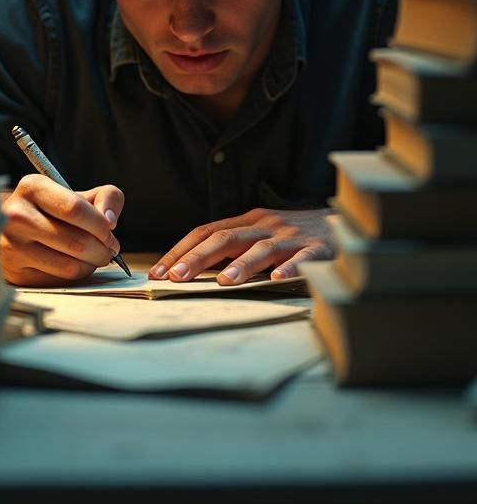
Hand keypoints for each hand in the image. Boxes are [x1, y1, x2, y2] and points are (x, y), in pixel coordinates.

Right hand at [0, 174, 124, 285]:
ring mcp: (11, 245)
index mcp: (33, 187)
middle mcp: (17, 215)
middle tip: (108, 249)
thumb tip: (109, 220)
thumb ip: (106, 196)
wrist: (17, 230)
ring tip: (93, 256)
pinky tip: (74, 264)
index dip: (100, 225)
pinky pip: (59, 281)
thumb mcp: (81, 194)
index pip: (75, 209)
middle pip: (77, 241)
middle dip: (102, 249)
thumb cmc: (54, 211)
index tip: (110, 232)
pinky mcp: (14, 272)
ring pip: (70, 266)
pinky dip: (75, 275)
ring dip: (92, 264)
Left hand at [148, 207, 333, 285]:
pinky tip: (278, 280)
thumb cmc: (294, 237)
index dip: (181, 250)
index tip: (158, 271)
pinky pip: (303, 258)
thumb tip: (191, 271)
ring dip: (242, 265)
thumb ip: (233, 248)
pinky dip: (290, 269)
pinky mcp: (318, 249)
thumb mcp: (261, 235)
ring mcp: (292, 236)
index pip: (207, 231)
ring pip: (262, 248)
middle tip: (176, 278)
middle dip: (198, 258)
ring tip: (225, 282)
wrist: (344, 223)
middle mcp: (266, 225)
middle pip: (226, 238)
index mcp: (248, 221)